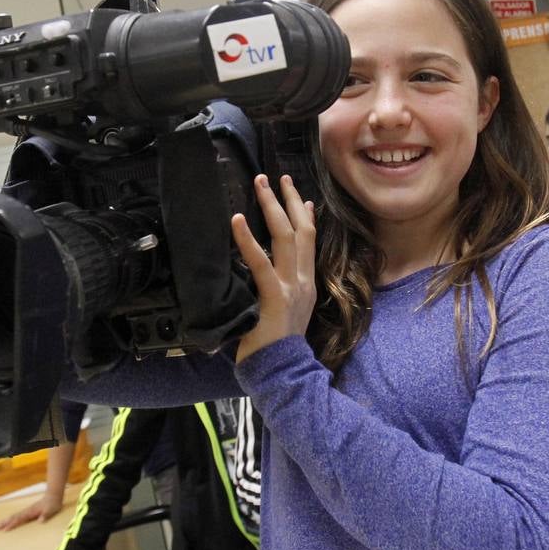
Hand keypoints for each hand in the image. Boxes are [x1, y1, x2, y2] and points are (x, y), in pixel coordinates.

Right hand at [0, 493, 62, 531]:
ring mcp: (26, 511)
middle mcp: (26, 511)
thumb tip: (40, 521)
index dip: (12, 524)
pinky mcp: (27, 511)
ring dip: (5, 521)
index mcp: (30, 512)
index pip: (19, 519)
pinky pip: (16, 516)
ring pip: (13, 516)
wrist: (53, 496)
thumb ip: (46, 515)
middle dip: (4, 523)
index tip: (5, 530)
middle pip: (13, 517)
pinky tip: (7, 522)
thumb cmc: (52, 504)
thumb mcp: (51, 510)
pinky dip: (10, 519)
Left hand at [230, 174, 316, 362]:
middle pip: (301, 230)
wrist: (284, 372)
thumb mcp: (290, 314)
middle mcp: (303, 280)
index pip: (310, 242)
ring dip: (273, 206)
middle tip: (277, 177)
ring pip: (285, 236)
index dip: (306, 217)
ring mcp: (291, 286)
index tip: (303, 197)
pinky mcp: (273, 296)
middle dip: (290, 200)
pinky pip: (259, 262)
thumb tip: (275, 278)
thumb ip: (286, 292)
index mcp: (307, 284)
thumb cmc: (280, 348)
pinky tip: (238, 220)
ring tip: (260, 183)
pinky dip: (248, 239)